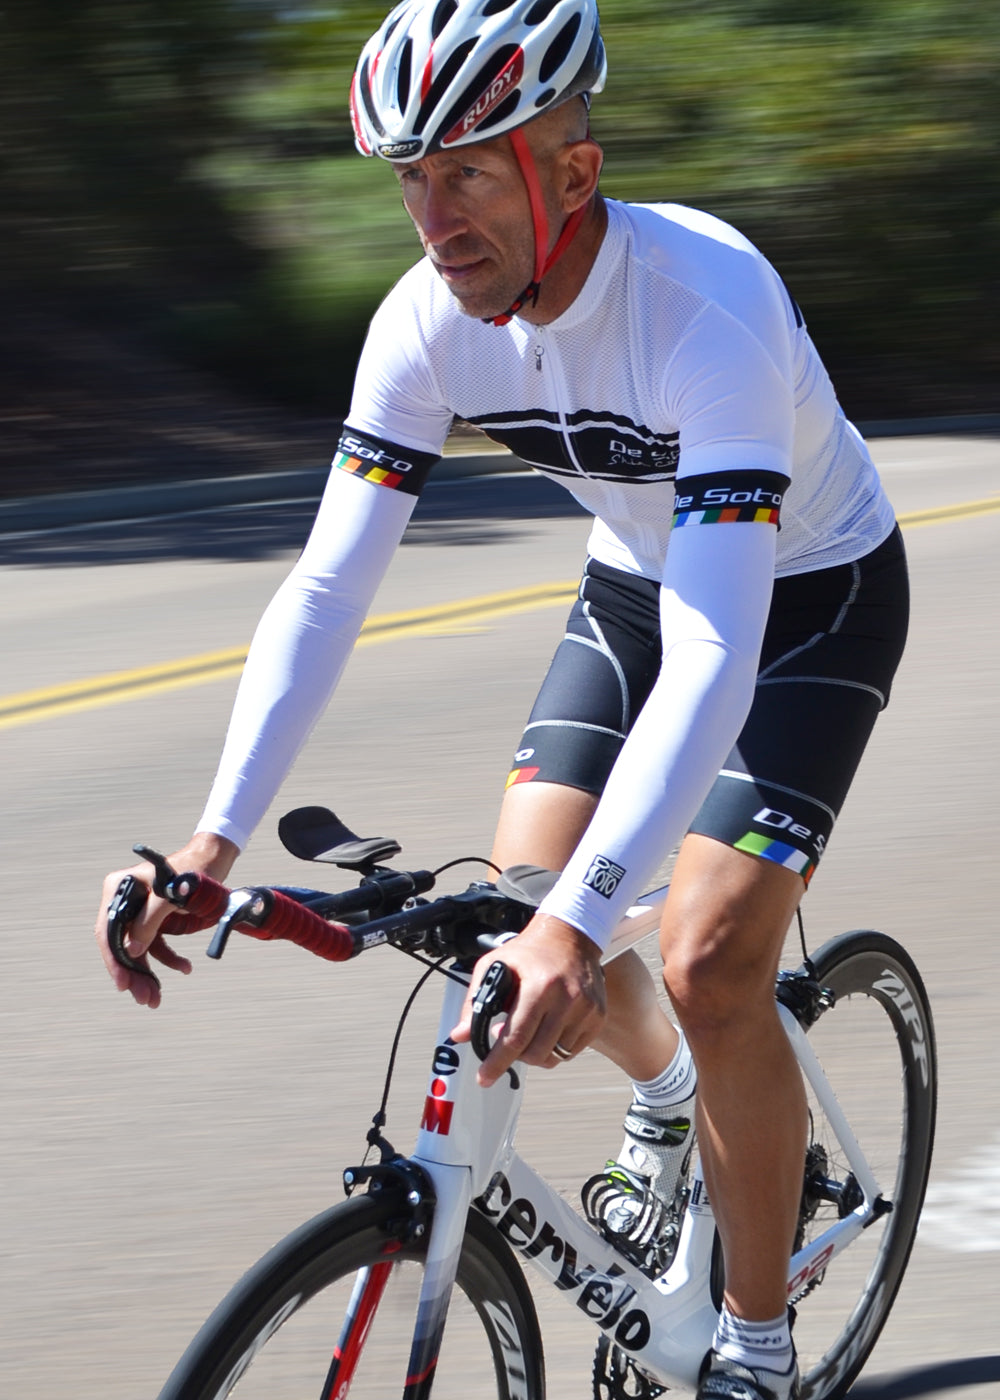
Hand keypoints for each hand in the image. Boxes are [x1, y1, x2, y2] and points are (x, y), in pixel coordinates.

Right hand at [94, 832, 238, 1008]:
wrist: (214, 860)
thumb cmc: (191, 870)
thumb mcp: (169, 895)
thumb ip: (149, 921)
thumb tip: (132, 951)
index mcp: (119, 888)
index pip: (108, 931)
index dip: (114, 960)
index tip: (123, 984)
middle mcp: (124, 900)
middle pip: (121, 945)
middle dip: (133, 974)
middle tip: (144, 998)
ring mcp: (139, 911)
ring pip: (138, 950)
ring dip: (147, 974)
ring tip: (156, 997)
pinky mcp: (155, 919)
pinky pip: (156, 945)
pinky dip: (168, 959)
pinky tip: (184, 968)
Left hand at [451, 913, 605, 1086]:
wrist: (570, 936)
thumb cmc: (530, 952)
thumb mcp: (494, 966)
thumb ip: (475, 1002)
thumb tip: (460, 1035)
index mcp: (540, 986)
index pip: (516, 1037)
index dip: (497, 1062)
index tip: (485, 1078)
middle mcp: (567, 1000)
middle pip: (536, 1053)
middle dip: (515, 1055)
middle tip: (505, 1037)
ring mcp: (586, 1010)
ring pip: (555, 1056)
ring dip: (535, 1052)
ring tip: (528, 1029)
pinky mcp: (597, 1018)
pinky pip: (572, 1051)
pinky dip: (555, 1047)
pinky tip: (546, 1028)